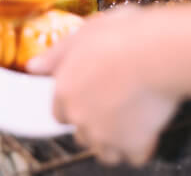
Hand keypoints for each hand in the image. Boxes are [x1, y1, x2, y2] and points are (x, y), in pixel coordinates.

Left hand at [27, 7, 179, 165]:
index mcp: (65, 89)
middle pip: (81, 135)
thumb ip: (57, 54)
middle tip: (115, 107)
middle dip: (96, 125)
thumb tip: (33, 67)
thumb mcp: (84, 33)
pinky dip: (142, 146)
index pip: (60, 113)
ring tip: (131, 121)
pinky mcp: (132, 144)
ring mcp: (105, 134)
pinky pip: (135, 156)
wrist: (157, 53)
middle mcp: (79, 116)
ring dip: (115, 141)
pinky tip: (148, 129)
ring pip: (105, 152)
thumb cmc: (125, 36)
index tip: (92, 99)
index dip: (77, 106)